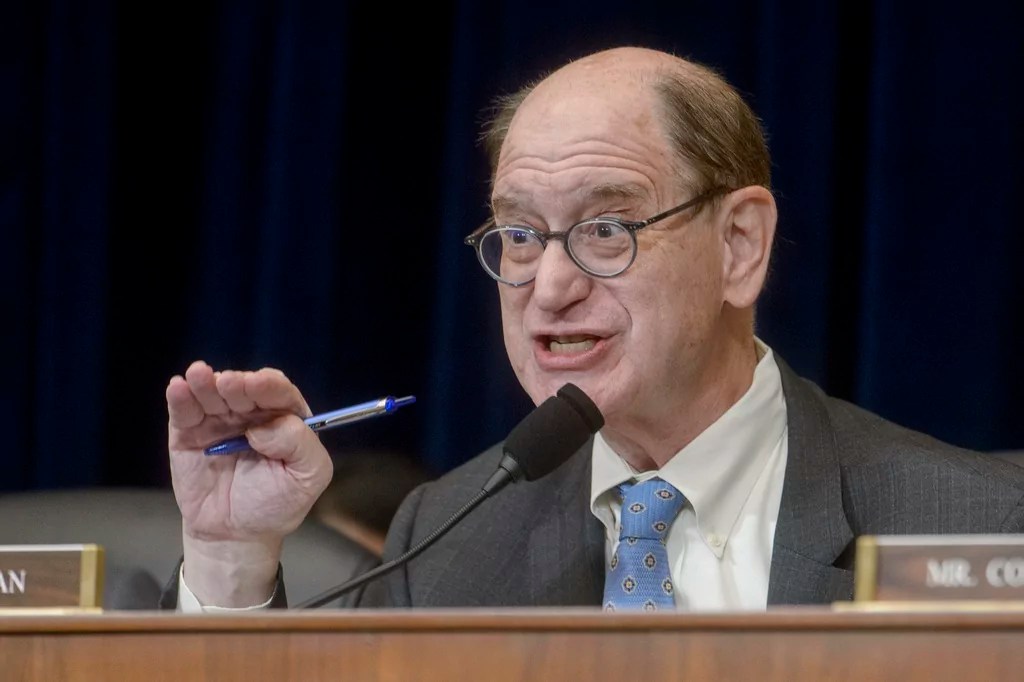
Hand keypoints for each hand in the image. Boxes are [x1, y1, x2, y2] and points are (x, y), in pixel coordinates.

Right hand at [167, 360, 332, 604]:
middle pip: (242, 388)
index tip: (258, 384)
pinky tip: (178, 387)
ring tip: (199, 375)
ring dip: (205, 383)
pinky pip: (184, 411)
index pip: (278, 392)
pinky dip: (180, 397)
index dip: (268, 386)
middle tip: (229, 384)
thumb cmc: (277, 502)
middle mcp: (250, 412)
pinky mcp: (189, 433)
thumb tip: (264, 428)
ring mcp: (218, 420)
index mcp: (283, 417)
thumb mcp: (308, 477)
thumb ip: (300, 446)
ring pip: (211, 393)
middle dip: (236, 383)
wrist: (236, 534)